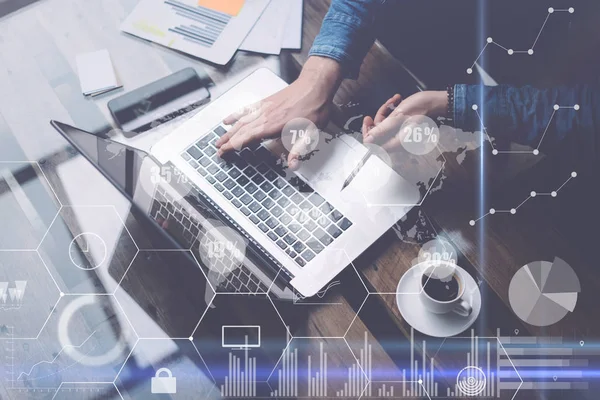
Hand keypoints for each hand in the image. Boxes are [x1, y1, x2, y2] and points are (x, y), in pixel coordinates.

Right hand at [216, 57, 342, 168]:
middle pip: (241, 130)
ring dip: (229, 131)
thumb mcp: (310, 133)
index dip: (234, 146)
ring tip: (219, 138)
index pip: (247, 138)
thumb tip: (292, 165)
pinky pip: (247, 109)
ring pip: (241, 121)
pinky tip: (228, 118)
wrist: (315, 85)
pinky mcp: (266, 102)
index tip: (223, 152)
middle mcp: (265, 116)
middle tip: (217, 149)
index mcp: (273, 126)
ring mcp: (264, 108)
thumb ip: (298, 149)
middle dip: (227, 141)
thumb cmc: (314, 108)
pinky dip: (236, 114)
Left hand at [362, 91, 446, 150]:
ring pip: (383, 126)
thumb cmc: (419, 108)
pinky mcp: (401, 128)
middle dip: (376, 120)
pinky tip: (396, 101)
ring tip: (393, 100)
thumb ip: (382, 129)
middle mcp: (397, 141)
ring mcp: (399, 135)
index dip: (368, 134)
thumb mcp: (397, 117)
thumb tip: (368, 140)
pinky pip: (390, 122)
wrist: (433, 102)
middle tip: (377, 110)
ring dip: (384, 112)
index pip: (375, 146)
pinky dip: (391, 112)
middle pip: (378, 136)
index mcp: (397, 143)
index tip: (368, 120)